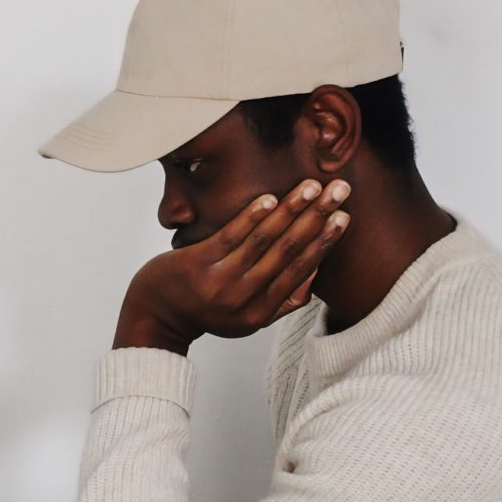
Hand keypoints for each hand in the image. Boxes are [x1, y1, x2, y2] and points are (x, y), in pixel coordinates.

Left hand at [114, 179, 351, 354]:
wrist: (157, 315)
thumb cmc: (206, 308)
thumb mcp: (246, 316)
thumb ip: (281, 301)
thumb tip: (314, 271)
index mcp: (260, 315)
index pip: (300, 272)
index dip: (324, 243)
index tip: (344, 217)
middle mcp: (242, 302)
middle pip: (288, 253)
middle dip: (317, 218)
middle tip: (340, 190)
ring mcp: (219, 284)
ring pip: (264, 242)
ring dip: (291, 210)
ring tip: (312, 185)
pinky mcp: (197, 265)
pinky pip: (231, 237)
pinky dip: (252, 216)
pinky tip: (270, 197)